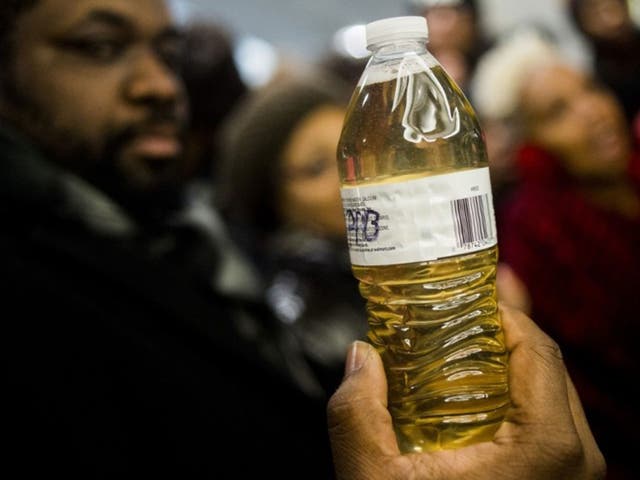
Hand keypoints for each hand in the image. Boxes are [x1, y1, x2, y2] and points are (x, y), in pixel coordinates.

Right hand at [327, 305, 605, 479]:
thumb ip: (356, 415)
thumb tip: (360, 357)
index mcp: (547, 444)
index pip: (535, 346)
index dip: (501, 307)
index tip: (466, 287)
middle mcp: (576, 455)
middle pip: (544, 363)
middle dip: (500, 330)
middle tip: (455, 310)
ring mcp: (574, 472)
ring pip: (547, 391)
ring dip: (506, 361)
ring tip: (460, 342)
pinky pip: (546, 419)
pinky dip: (513, 394)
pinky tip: (473, 392)